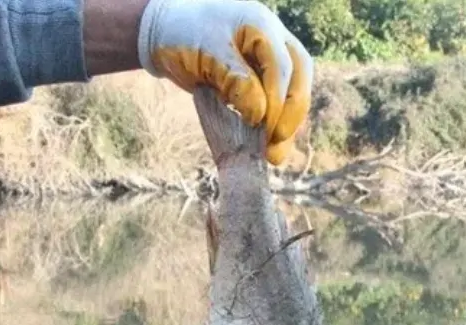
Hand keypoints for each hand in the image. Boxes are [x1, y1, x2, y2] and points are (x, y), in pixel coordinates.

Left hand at [136, 0, 313, 165]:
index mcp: (261, 27)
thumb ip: (235, 81)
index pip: (281, 67)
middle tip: (276, 143)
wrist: (167, 34)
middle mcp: (274, 41)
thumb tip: (260, 115)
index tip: (266, 130)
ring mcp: (272, 59)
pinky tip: (268, 149)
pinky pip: (279, 101)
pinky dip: (275, 124)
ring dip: (288, 124)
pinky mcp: (264, 78)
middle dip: (291, 113)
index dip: (278, 101)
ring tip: (273, 156)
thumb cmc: (184, 37)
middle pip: (298, 77)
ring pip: (294, 91)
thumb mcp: (207, 55)